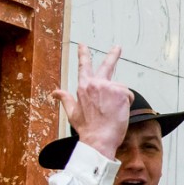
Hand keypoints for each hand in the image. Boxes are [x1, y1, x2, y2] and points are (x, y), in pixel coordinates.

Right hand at [51, 44, 132, 159]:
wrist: (99, 139)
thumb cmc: (87, 128)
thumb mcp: (72, 113)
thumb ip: (65, 99)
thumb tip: (55, 92)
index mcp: (83, 87)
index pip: (83, 66)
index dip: (83, 54)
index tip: (83, 45)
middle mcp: (96, 83)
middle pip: (107, 66)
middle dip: (113, 55)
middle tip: (118, 47)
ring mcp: (110, 87)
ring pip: (120, 89)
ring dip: (120, 99)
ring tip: (113, 113)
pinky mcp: (122, 92)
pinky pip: (129, 95)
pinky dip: (127, 103)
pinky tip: (119, 112)